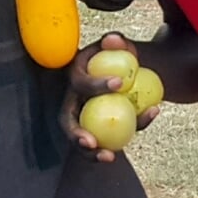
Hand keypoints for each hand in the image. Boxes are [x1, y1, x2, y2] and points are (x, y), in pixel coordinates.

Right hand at [60, 32, 158, 163]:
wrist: (122, 75)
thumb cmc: (115, 59)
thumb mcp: (115, 46)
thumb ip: (115, 41)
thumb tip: (113, 40)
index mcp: (74, 78)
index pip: (81, 83)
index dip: (97, 85)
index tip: (120, 84)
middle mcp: (73, 101)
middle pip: (68, 122)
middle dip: (76, 134)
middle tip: (92, 143)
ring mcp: (83, 119)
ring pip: (81, 140)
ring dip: (90, 153)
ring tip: (108, 157)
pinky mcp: (96, 131)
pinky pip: (104, 141)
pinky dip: (117, 145)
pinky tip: (129, 146)